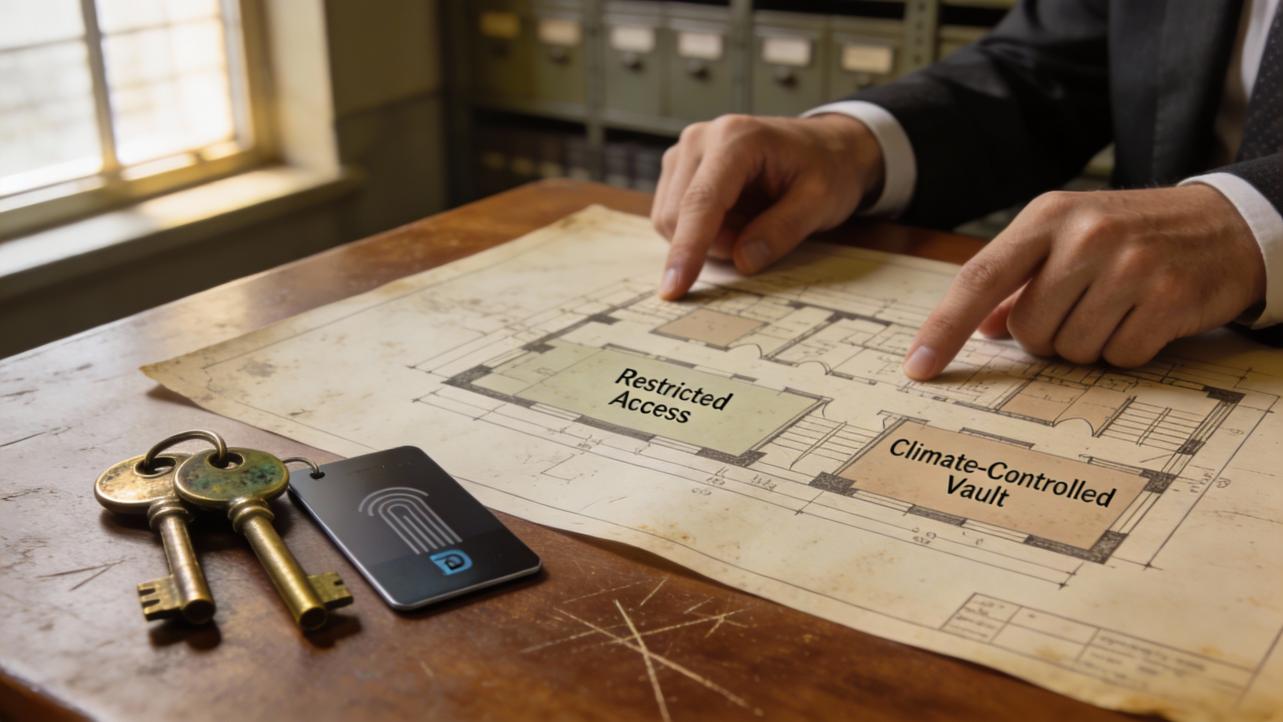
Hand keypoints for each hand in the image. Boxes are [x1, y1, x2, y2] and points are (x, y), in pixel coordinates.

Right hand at [652, 113, 884, 298]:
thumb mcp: (821, 201)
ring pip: (671, 220)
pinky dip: (704, 231)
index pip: (701, 201)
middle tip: (761, 235)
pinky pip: (674, 217)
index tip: (675, 288)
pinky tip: (735, 215)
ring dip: (710, 238)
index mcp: (736, 139)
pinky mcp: (677, 168)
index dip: (687, 248)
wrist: (824, 145)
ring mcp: (684, 152)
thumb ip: (783, 230)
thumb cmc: (826, 167)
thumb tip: (743, 261)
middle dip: (716, 244)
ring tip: (751, 220)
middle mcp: (700, 139)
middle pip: (678, 216)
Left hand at [903, 185, 1266, 379]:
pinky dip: (1128, 349)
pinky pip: (1118, 357)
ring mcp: (1129, 266)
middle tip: (1084, 305)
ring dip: (1088, 343)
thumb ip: (1018, 282)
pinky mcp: (1167, 299)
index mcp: (1048, 217)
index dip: (943, 329)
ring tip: (1118, 306)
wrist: (1226, 224)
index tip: (918, 368)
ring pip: (1070, 350)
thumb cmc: (1132, 234)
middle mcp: (1085, 236)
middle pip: (1027, 330)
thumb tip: (981, 327)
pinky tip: (1146, 316)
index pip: (978, 279)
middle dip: (1047, 334)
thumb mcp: (1069, 238)